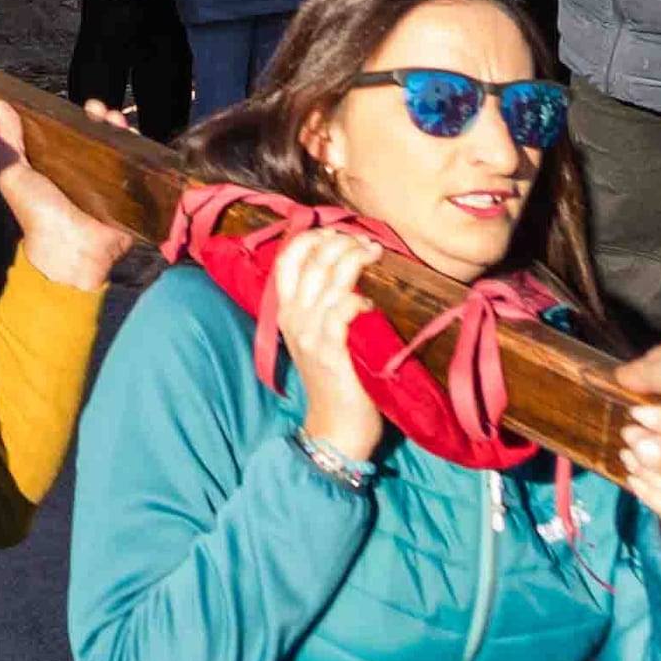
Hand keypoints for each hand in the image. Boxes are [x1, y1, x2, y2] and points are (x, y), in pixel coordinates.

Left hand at [0, 101, 136, 291]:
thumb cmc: (36, 213)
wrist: (68, 249)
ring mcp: (107, 185)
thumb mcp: (14, 173)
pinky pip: (137, 171)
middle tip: (99, 108)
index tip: (78, 104)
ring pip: (118, 150)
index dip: (75, 116)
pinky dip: (139, 154)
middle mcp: (83, 173)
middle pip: (97, 138)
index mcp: (56, 166)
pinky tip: (135, 139)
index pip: (70, 133)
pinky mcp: (127, 197)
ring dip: (119, 131)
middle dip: (100, 119)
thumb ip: (7, 140)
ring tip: (116, 119)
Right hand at [264, 229, 389, 468]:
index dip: (312, 238)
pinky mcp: (330, 351)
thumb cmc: (334, 381)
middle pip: (312, 261)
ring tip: (375, 254)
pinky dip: (358, 300)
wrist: (335, 428)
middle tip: (367, 243)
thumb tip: (346, 272)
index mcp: (285, 311)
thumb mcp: (316, 338)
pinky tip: (370, 303)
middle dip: (342, 242)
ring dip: (354, 259)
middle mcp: (293, 317)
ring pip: (329, 278)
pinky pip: (343, 310)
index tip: (338, 232)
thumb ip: (321, 307)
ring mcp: (310, 333)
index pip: (287, 259)